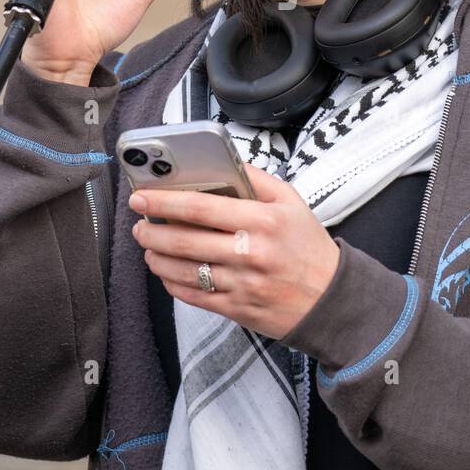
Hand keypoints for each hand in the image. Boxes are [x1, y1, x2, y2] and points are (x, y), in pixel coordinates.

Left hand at [128, 163, 340, 340]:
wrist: (332, 299)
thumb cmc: (308, 245)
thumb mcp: (291, 202)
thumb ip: (255, 179)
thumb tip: (220, 161)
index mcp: (262, 220)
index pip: (201, 207)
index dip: (164, 201)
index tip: (141, 197)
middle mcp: (249, 252)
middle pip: (185, 240)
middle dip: (152, 231)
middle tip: (138, 224)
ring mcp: (242, 284)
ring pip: (184, 270)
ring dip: (157, 257)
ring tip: (148, 247)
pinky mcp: (237, 309)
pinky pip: (194, 296)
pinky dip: (173, 283)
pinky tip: (166, 271)